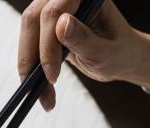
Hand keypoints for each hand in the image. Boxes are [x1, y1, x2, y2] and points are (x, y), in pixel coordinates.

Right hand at [18, 0, 149, 109]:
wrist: (121, 56)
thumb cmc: (120, 52)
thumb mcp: (105, 52)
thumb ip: (83, 39)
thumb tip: (60, 24)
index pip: (54, 12)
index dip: (48, 44)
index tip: (52, 75)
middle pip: (34, 18)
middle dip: (31, 57)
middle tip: (35, 89)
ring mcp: (54, 6)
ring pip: (28, 30)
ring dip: (29, 65)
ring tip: (42, 96)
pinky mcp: (46, 23)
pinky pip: (30, 41)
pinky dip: (33, 66)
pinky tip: (40, 89)